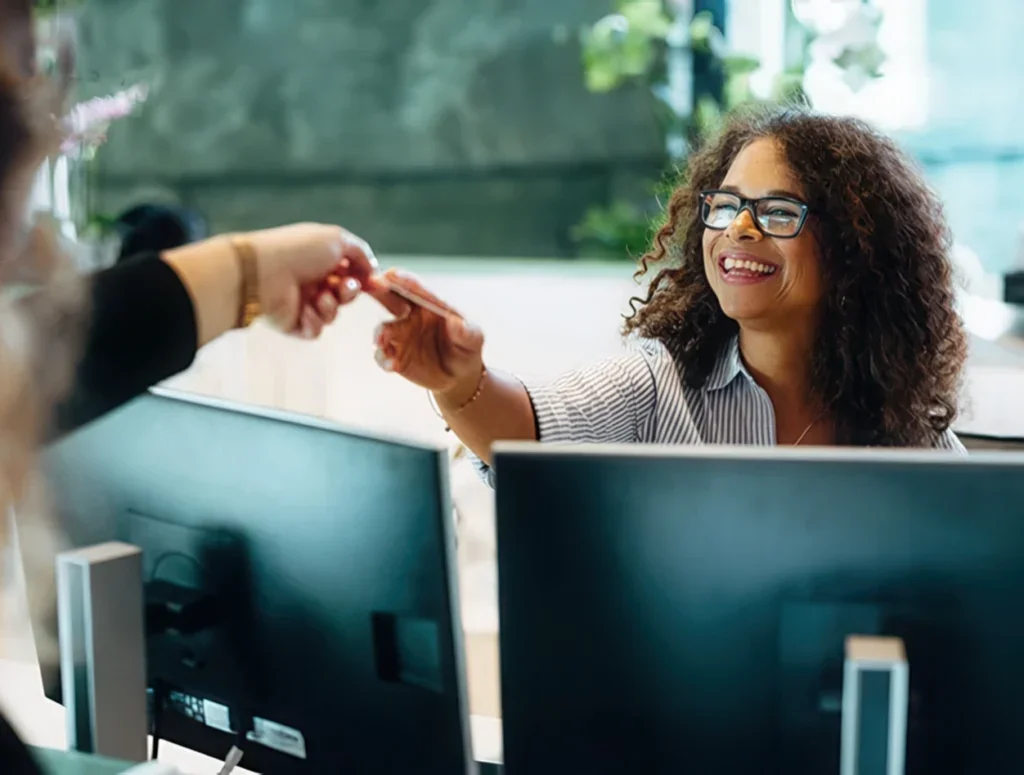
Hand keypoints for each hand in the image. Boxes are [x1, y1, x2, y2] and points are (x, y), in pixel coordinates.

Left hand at [247, 223, 376, 337]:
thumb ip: (360, 252)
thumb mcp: (337, 239)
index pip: (350, 271)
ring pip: (332, 314)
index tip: (376, 284)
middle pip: (345, 294)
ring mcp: (301, 301)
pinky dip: (314, 321)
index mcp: (320, 258)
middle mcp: (311, 279)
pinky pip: (315, 329)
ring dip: (331, 306)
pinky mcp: (292, 322)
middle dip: (349, 292)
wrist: (263, 272)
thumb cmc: (298, 250)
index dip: (364, 278)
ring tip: (319, 298)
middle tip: (343, 287)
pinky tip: (304, 310)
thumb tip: (372, 268)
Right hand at [365, 269, 484, 403]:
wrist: (459, 375)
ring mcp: (400, 335)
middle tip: (372, 290)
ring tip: (383, 340)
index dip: (404, 281)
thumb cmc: (467, 348)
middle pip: (390, 299)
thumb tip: (458, 323)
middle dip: (379, 292)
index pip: (416, 288)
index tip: (392, 274)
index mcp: (428, 304)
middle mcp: (410, 315)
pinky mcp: (395, 355)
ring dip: (380, 333)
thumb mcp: (474, 339)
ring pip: (383, 329)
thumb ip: (467, 331)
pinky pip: (384, 355)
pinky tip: (392, 365)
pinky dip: (384, 358)